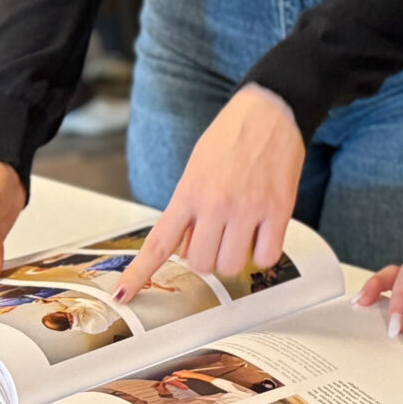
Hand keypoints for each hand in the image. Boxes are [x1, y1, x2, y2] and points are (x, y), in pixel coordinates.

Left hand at [111, 85, 303, 299]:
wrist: (271, 108)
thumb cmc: (231, 135)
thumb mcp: (197, 167)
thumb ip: (189, 207)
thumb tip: (189, 247)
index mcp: (189, 192)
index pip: (159, 243)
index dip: (139, 273)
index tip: (124, 295)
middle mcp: (216, 203)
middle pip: (201, 264)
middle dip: (207, 256)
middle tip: (217, 236)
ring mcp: (248, 208)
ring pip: (232, 265)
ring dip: (235, 256)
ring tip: (241, 231)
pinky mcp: (278, 209)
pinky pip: (266, 257)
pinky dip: (264, 252)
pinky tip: (263, 232)